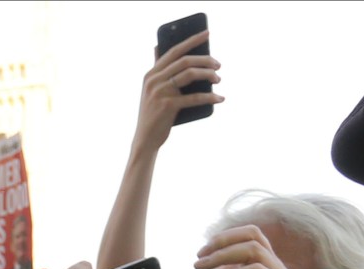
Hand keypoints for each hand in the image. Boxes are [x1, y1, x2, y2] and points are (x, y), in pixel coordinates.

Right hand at [132, 30, 222, 158]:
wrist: (145, 140)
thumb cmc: (153, 115)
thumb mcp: (152, 91)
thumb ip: (158, 72)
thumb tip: (159, 48)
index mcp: (151, 74)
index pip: (174, 50)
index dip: (192, 40)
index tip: (207, 33)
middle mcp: (154, 80)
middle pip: (185, 60)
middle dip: (206, 60)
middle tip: (218, 65)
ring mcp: (160, 92)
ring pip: (191, 74)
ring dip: (209, 75)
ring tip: (218, 80)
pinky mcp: (167, 106)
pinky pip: (194, 97)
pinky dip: (209, 97)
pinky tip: (219, 98)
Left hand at [194, 224, 310, 268]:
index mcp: (264, 268)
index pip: (249, 237)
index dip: (225, 239)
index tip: (202, 253)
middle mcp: (272, 268)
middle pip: (251, 236)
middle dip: (221, 241)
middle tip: (198, 257)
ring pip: (252, 249)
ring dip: (222, 255)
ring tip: (202, 267)